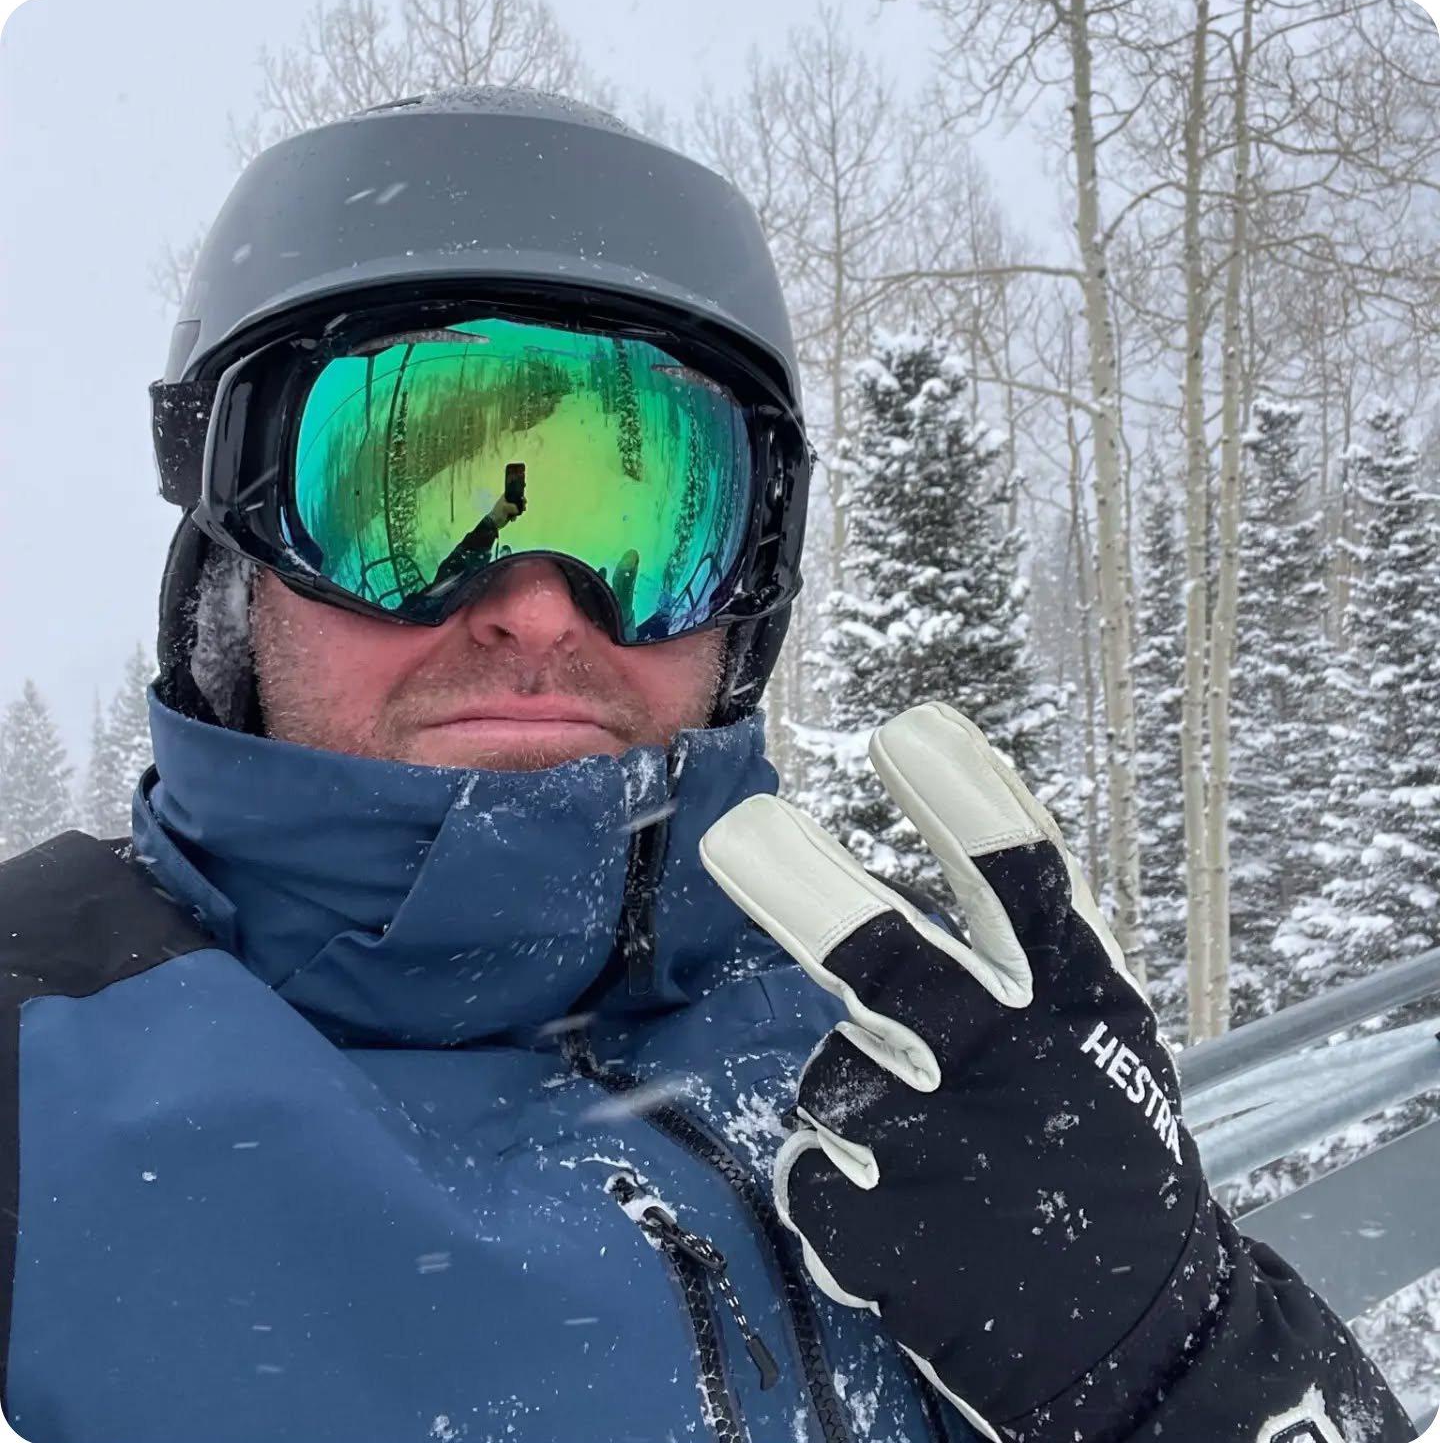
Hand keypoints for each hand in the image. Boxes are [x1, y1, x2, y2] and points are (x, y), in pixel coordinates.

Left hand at [488, 497, 522, 526]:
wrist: (494, 522)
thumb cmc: (498, 513)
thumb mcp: (505, 507)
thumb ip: (512, 507)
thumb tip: (518, 510)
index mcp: (505, 497)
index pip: (513, 493)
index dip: (518, 494)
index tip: (523, 498)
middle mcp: (507, 501)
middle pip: (517, 500)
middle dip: (521, 503)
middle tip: (524, 507)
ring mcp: (509, 508)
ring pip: (517, 507)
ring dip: (520, 510)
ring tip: (520, 513)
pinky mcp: (510, 514)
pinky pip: (516, 513)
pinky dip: (516, 516)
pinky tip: (513, 519)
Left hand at [699, 703, 1209, 1442]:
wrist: (1135, 1338)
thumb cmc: (1105, 1155)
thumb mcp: (1104, 1033)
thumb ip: (1039, 936)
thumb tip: (955, 806)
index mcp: (1076, 1004)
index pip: (1023, 880)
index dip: (965, 800)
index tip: (908, 731)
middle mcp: (1002, 1065)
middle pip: (887, 961)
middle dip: (808, 893)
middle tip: (740, 835)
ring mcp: (931, 1155)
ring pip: (835, 1075)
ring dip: (871, 1104)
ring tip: (942, 1161)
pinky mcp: (873, 1233)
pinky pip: (820, 1170)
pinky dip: (853, 1184)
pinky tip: (917, 1220)